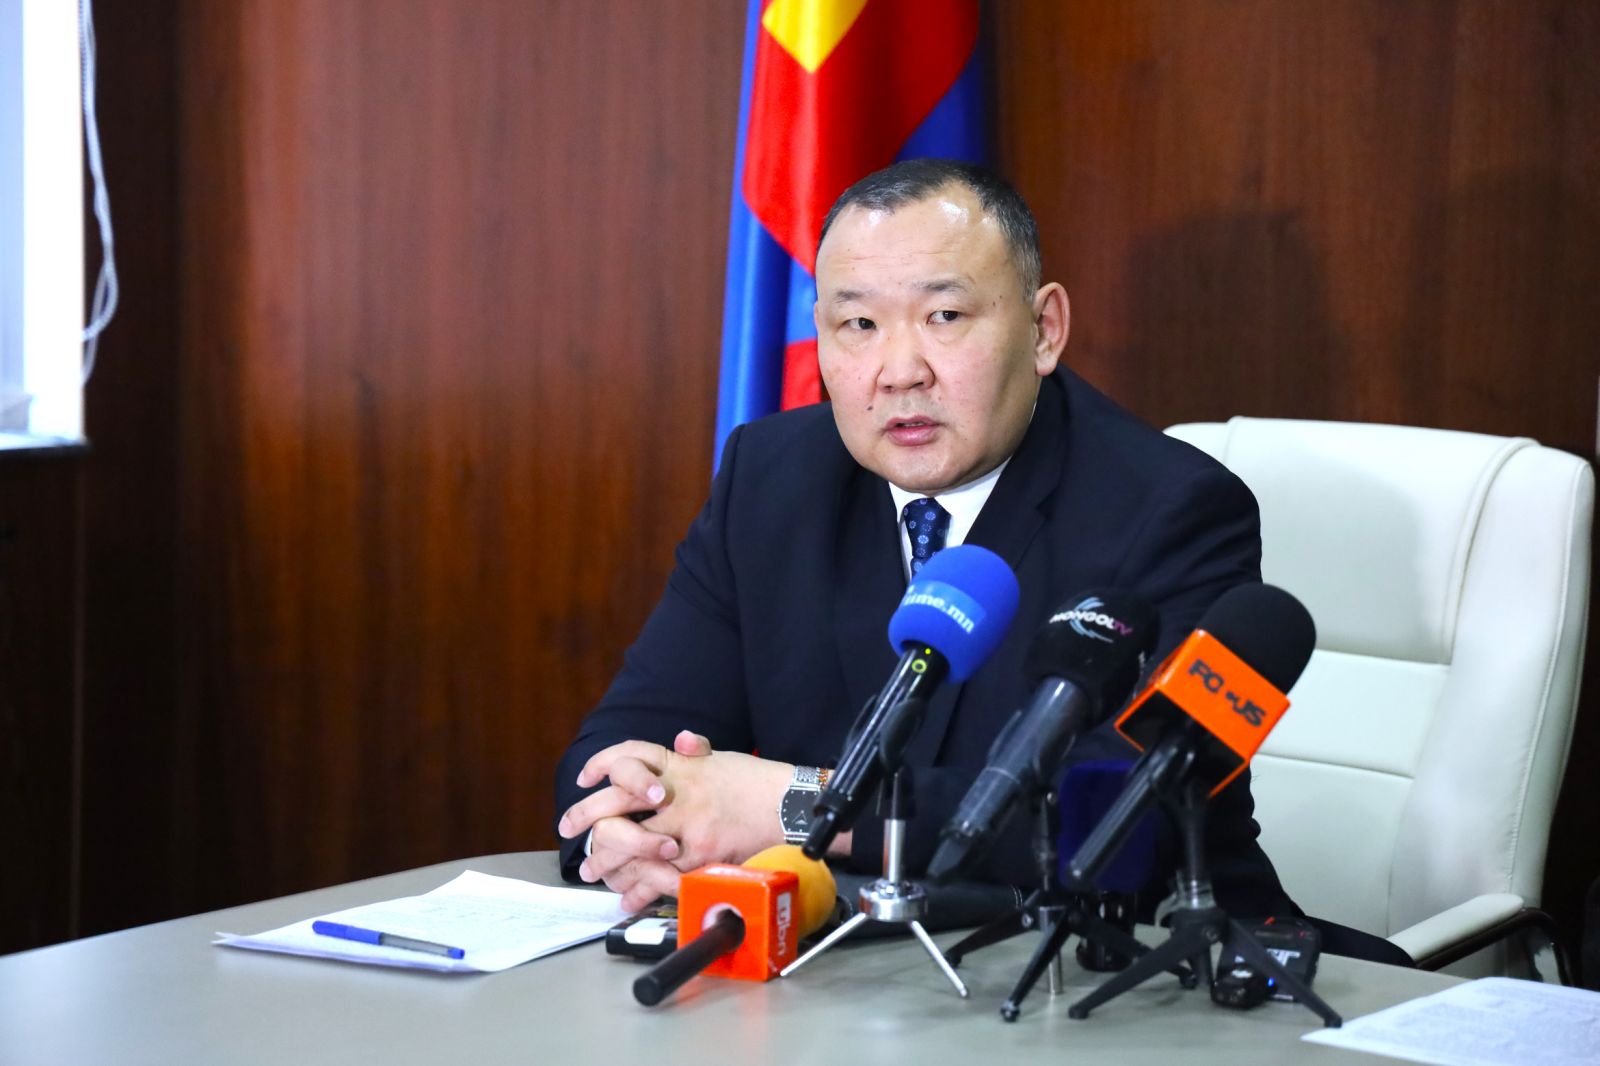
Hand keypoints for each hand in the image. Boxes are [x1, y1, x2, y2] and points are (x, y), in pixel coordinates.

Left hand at [557, 731, 791, 908]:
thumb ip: (697, 752)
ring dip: (608, 859)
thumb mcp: (724, 759)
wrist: (790, 806)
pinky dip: (641, 888)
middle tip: (568, 827)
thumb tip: (682, 739)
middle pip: (619, 801)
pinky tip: (627, 896)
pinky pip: (662, 876)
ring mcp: (688, 827)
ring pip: (633, 843)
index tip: (586, 778)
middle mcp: (679, 794)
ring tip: (593, 870)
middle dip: (587, 815)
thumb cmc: (757, 782)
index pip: (631, 756)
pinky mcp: (701, 857)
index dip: (602, 765)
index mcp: (682, 766)